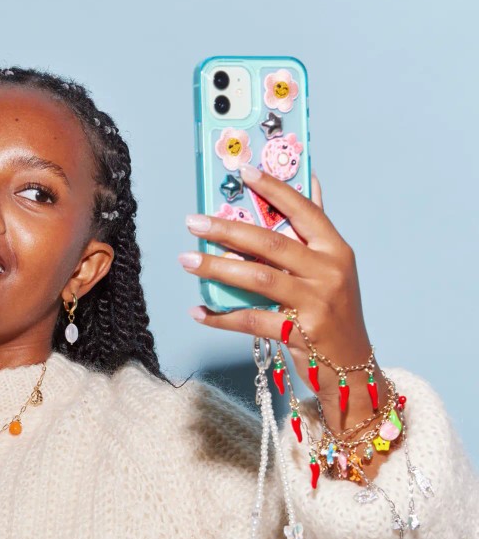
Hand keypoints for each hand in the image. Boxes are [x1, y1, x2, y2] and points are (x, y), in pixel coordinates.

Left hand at [179, 164, 387, 433]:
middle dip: (227, 229)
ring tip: (187, 260)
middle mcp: (327, 272)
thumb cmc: (335, 313)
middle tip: (193, 222)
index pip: (303, 210)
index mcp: (335, 250)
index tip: (243, 171)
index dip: (273, 189)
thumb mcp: (334, 268)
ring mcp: (314, 303)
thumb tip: (309, 179)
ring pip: (256, 279)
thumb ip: (315, 229)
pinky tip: (199, 311)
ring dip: (216, 268)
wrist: (351, 366)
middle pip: (270, 243)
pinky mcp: (298, 333)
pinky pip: (250, 320)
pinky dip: (221, 316)